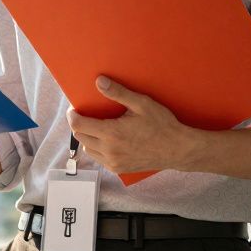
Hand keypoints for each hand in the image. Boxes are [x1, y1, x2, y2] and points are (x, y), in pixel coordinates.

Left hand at [65, 76, 197, 173]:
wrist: (177, 149)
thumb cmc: (162, 125)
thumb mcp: (141, 103)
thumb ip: (118, 93)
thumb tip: (98, 81)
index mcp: (111, 133)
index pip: (78, 126)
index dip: (73, 116)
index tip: (74, 109)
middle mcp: (109, 151)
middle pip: (80, 137)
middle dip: (79, 125)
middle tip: (86, 115)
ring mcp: (113, 162)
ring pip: (88, 149)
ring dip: (88, 138)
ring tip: (97, 127)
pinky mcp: (119, 169)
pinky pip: (99, 159)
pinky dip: (98, 149)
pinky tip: (107, 140)